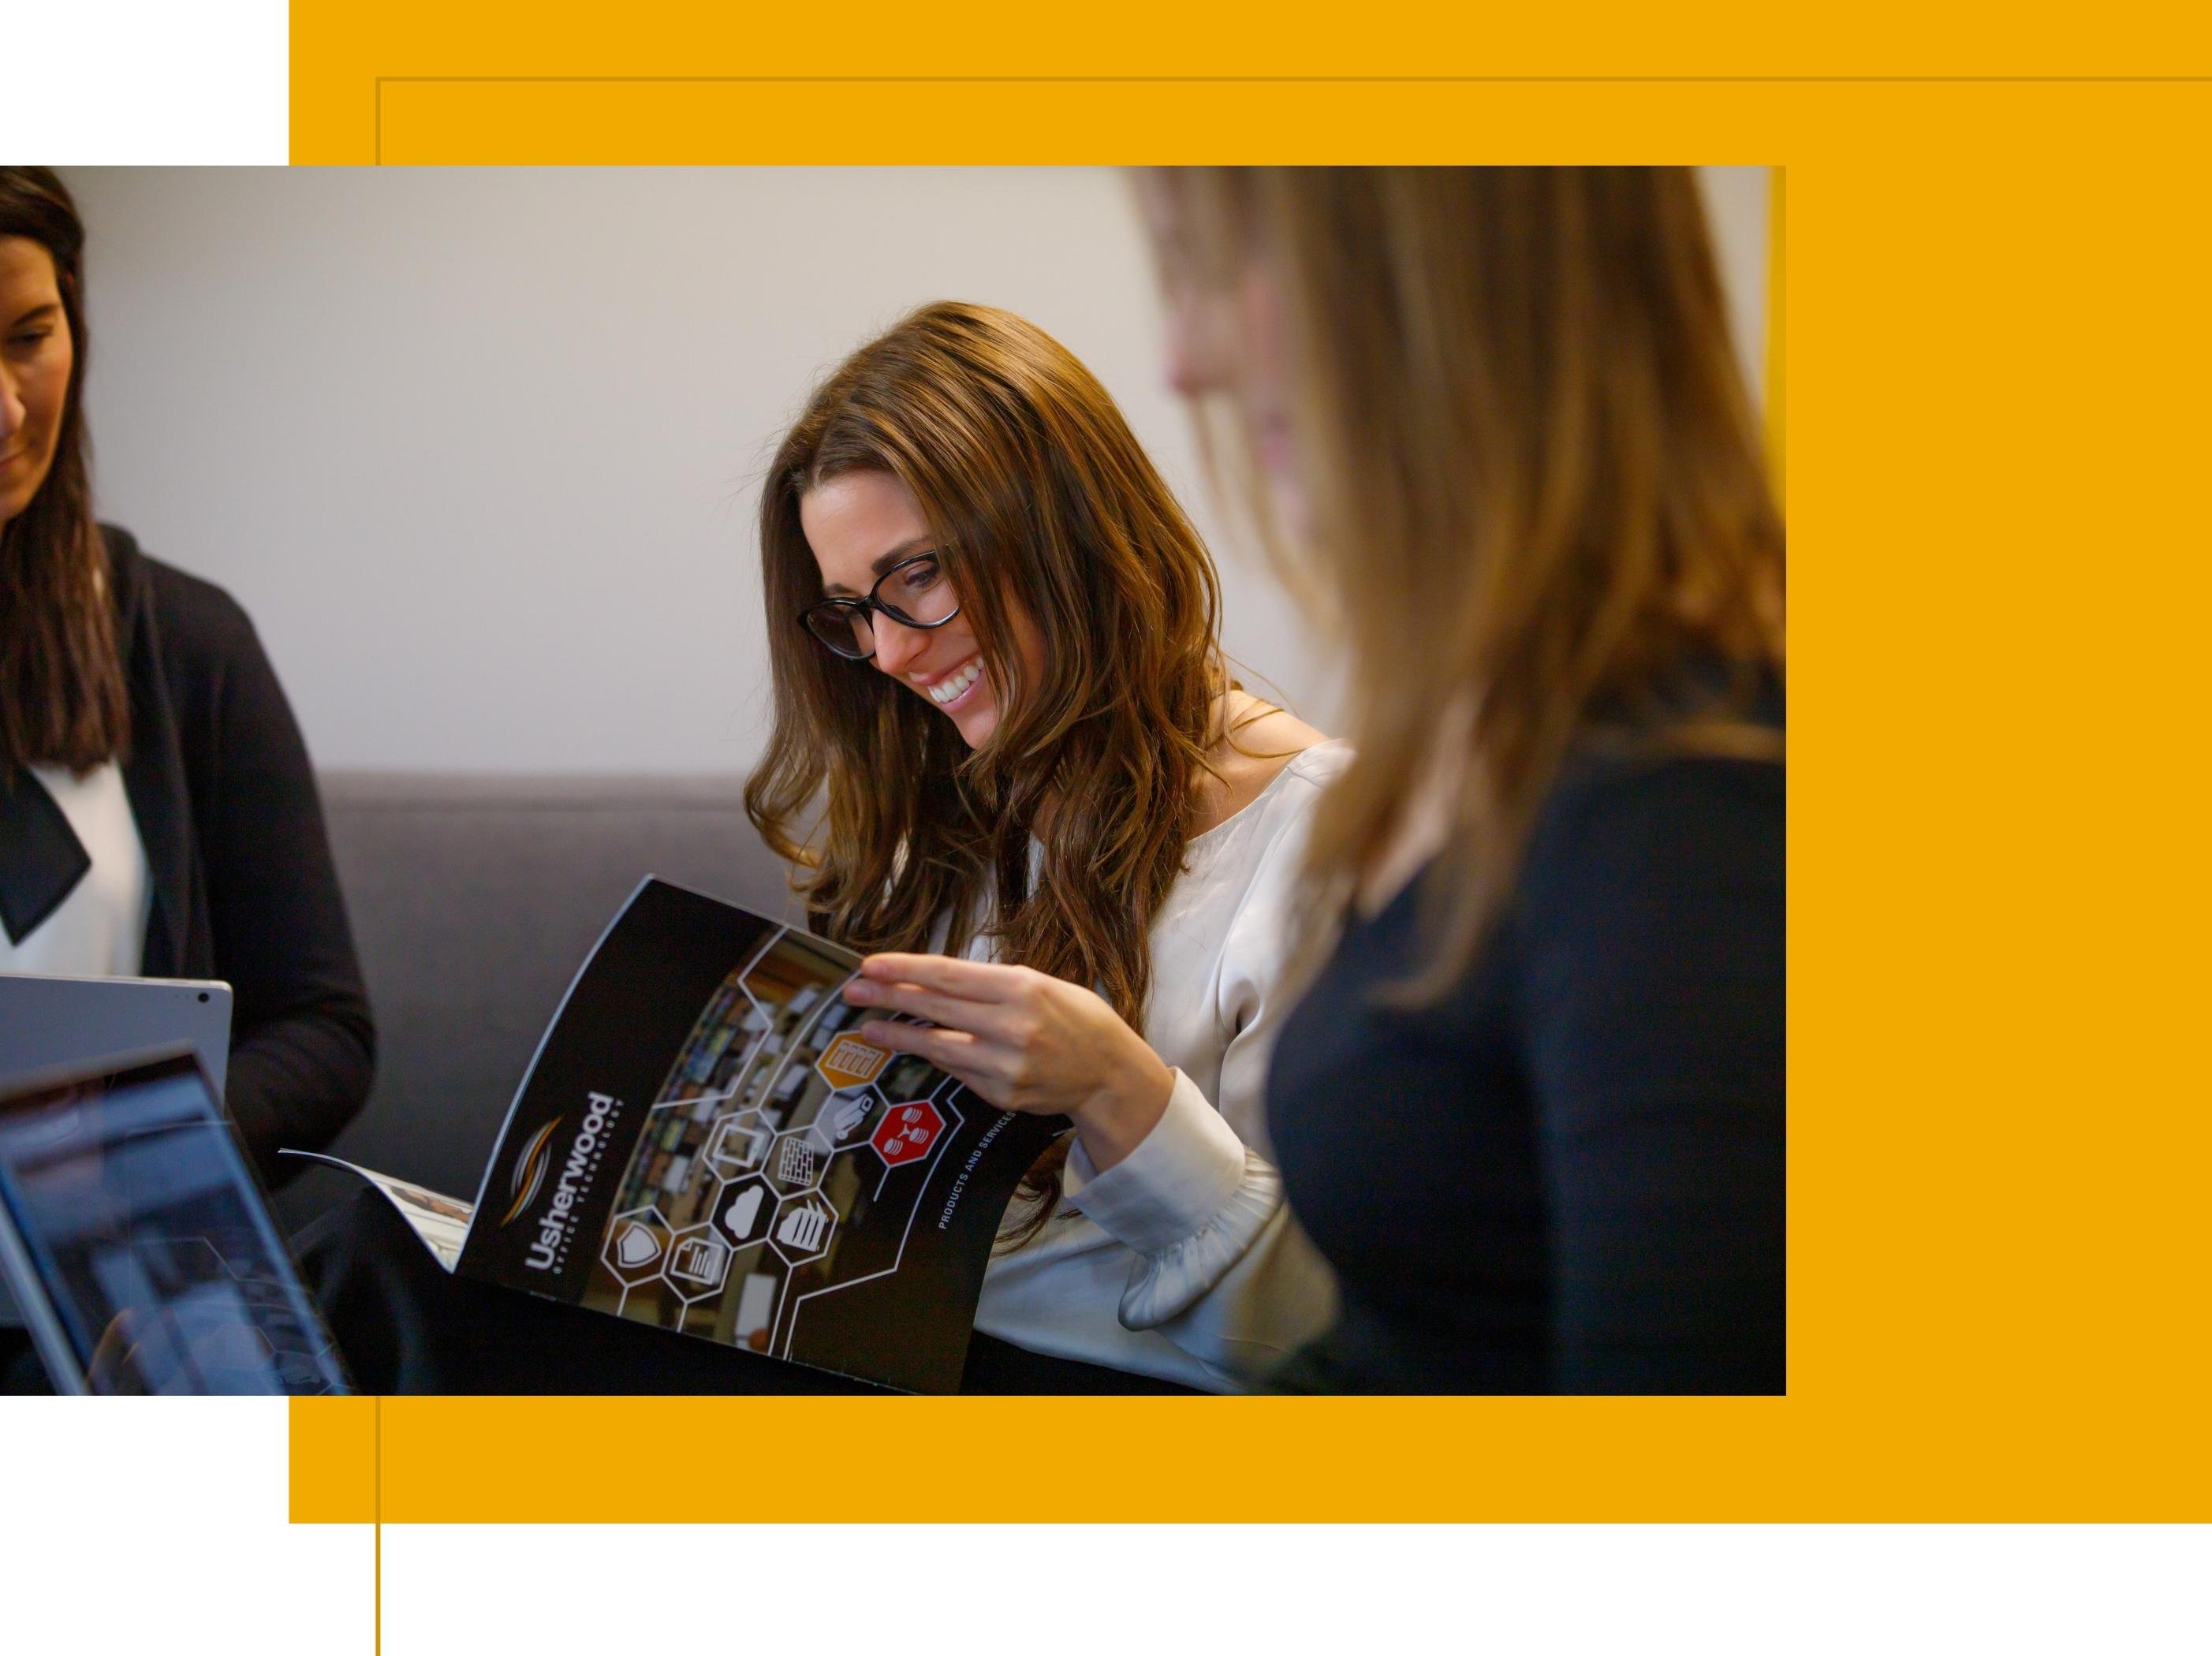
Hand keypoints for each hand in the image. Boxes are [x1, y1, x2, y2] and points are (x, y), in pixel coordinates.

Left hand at [844, 954, 1174, 1172]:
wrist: (1110, 1073)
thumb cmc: (1076, 1018)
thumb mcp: (1042, 985)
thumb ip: (990, 984)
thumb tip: (933, 980)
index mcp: (1022, 987)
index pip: (948, 975)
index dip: (904, 969)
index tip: (871, 964)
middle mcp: (1012, 1025)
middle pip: (935, 1007)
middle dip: (889, 996)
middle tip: (853, 990)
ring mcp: (1005, 1063)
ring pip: (937, 1045)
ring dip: (898, 1035)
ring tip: (868, 1027)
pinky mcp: (1002, 1093)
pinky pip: (957, 1071)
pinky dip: (934, 1057)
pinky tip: (913, 1048)